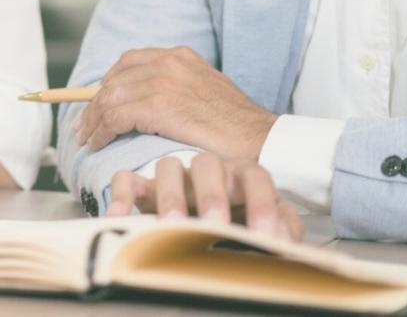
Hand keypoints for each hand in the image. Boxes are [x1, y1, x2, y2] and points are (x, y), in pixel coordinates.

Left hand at [73, 46, 276, 158]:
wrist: (263, 140)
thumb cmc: (236, 127)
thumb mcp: (203, 93)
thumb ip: (175, 90)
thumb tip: (143, 103)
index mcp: (180, 56)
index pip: (129, 63)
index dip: (107, 84)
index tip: (96, 103)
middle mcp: (169, 62)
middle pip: (114, 78)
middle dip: (94, 102)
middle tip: (85, 125)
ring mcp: (163, 81)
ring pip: (109, 97)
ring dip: (93, 119)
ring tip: (87, 138)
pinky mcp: (159, 105)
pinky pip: (116, 115)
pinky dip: (101, 130)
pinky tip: (98, 143)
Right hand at [106, 153, 302, 240]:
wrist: (219, 220)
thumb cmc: (246, 221)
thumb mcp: (272, 226)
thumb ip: (283, 229)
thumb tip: (286, 242)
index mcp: (244, 175)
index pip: (256, 178)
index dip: (262, 204)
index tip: (265, 235)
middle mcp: (210, 170)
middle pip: (208, 164)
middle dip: (211, 195)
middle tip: (214, 224)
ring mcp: (176, 176)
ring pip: (167, 166)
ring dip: (169, 194)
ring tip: (172, 225)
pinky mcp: (146, 187)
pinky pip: (127, 179)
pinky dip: (122, 195)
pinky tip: (119, 217)